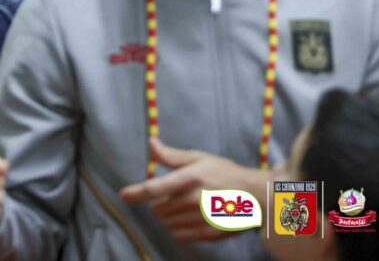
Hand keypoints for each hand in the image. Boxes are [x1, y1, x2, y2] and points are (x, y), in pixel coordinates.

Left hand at [119, 137, 261, 241]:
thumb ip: (172, 156)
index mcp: (189, 178)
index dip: (135, 193)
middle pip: (158, 208)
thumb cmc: (224, 173)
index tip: (123, 195)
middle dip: (159, 203)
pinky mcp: (208, 234)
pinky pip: (179, 235)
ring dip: (167, 216)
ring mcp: (201, 218)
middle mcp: (193, 199)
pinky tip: (186, 219)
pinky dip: (176, 228)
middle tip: (174, 196)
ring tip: (183, 206)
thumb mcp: (199, 158)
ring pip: (167, 222)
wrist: (255, 196)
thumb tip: (151, 143)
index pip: (155, 188)